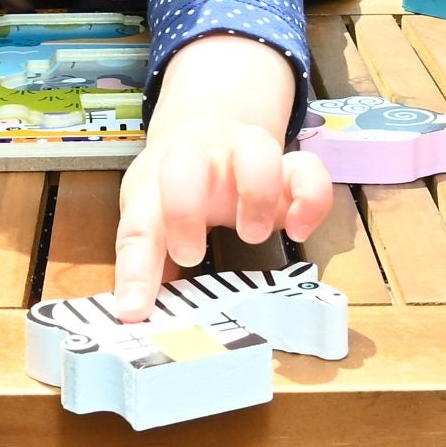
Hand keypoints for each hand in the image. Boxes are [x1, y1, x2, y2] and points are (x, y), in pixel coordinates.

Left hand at [112, 119, 331, 322]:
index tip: (135, 309)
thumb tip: (138, 315)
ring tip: (254, 235)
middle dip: (184, 210)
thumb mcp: (149, 218)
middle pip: (183, 164)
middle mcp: (198, 161)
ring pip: (254, 150)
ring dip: (256, 194)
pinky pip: (308, 168)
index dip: (135, 270)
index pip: (138, 224)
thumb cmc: (173, 186)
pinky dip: (310, 198)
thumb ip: (147, 265)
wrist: (204, 131)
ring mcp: (242, 156)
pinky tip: (299, 230)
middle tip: (191, 256)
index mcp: (155, 184)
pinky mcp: (286, 165)